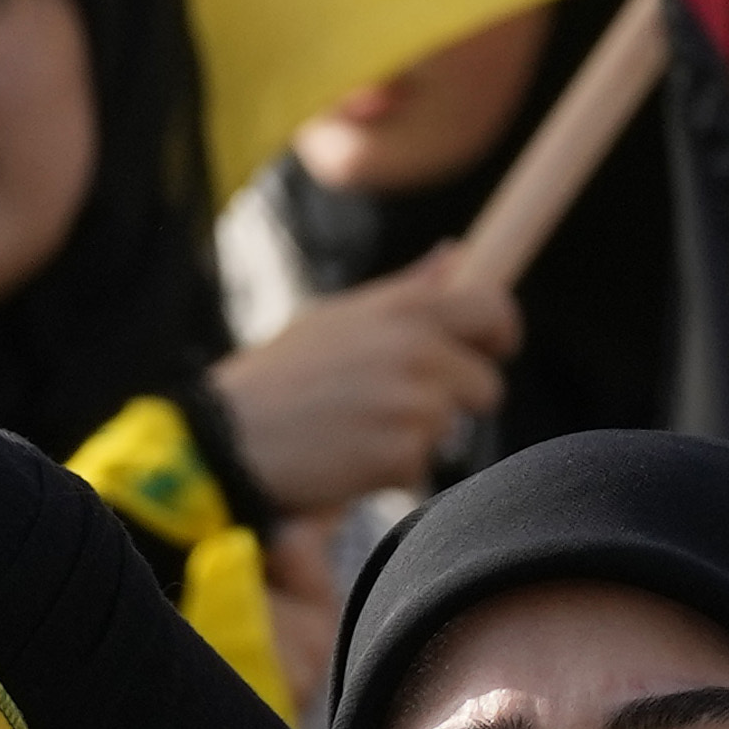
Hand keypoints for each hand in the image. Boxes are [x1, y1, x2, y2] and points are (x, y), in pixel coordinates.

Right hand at [198, 250, 518, 516]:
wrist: (227, 438)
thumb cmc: (279, 377)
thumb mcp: (336, 317)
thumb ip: (405, 291)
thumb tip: (454, 256)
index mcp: (403, 309)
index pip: (492, 307)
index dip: (501, 333)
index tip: (493, 350)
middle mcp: (417, 349)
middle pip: (485, 385)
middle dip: (456, 402)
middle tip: (398, 409)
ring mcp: (413, 403)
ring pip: (448, 429)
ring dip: (413, 438)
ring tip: (354, 430)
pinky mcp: (402, 453)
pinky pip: (420, 468)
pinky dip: (390, 472)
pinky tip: (346, 459)